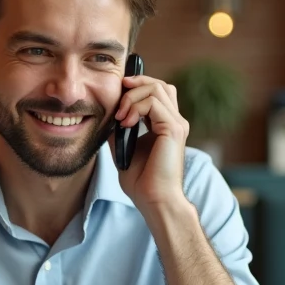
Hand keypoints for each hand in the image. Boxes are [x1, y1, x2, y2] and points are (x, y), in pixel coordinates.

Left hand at [113, 74, 190, 212]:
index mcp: (166, 124)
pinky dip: (136, 108)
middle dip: (135, 85)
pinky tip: (125, 123)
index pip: (157, 91)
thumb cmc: (142, 181)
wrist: (154, 200)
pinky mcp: (173, 129)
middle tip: (117, 101)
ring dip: (132, 98)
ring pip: (156, 89)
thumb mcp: (124, 148)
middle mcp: (175, 121)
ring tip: (120, 117)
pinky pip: (154, 103)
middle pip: (159, 85)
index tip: (118, 94)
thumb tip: (108, 115)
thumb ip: (120, 130)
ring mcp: (177, 124)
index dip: (137, 86)